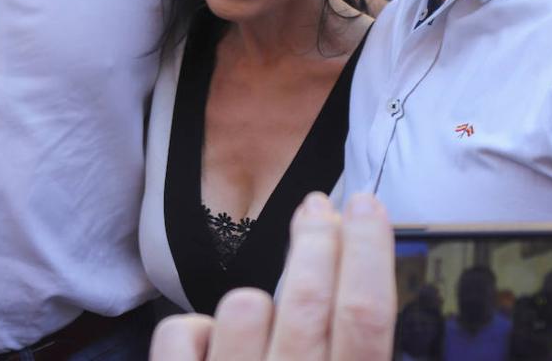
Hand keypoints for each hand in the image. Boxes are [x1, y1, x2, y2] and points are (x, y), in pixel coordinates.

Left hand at [149, 192, 394, 360]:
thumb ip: (353, 349)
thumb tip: (361, 287)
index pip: (367, 317)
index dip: (369, 252)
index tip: (366, 206)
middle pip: (308, 298)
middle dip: (316, 239)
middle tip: (317, 205)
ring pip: (243, 306)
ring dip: (251, 302)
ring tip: (256, 316)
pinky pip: (182, 331)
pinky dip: (193, 332)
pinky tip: (208, 347)